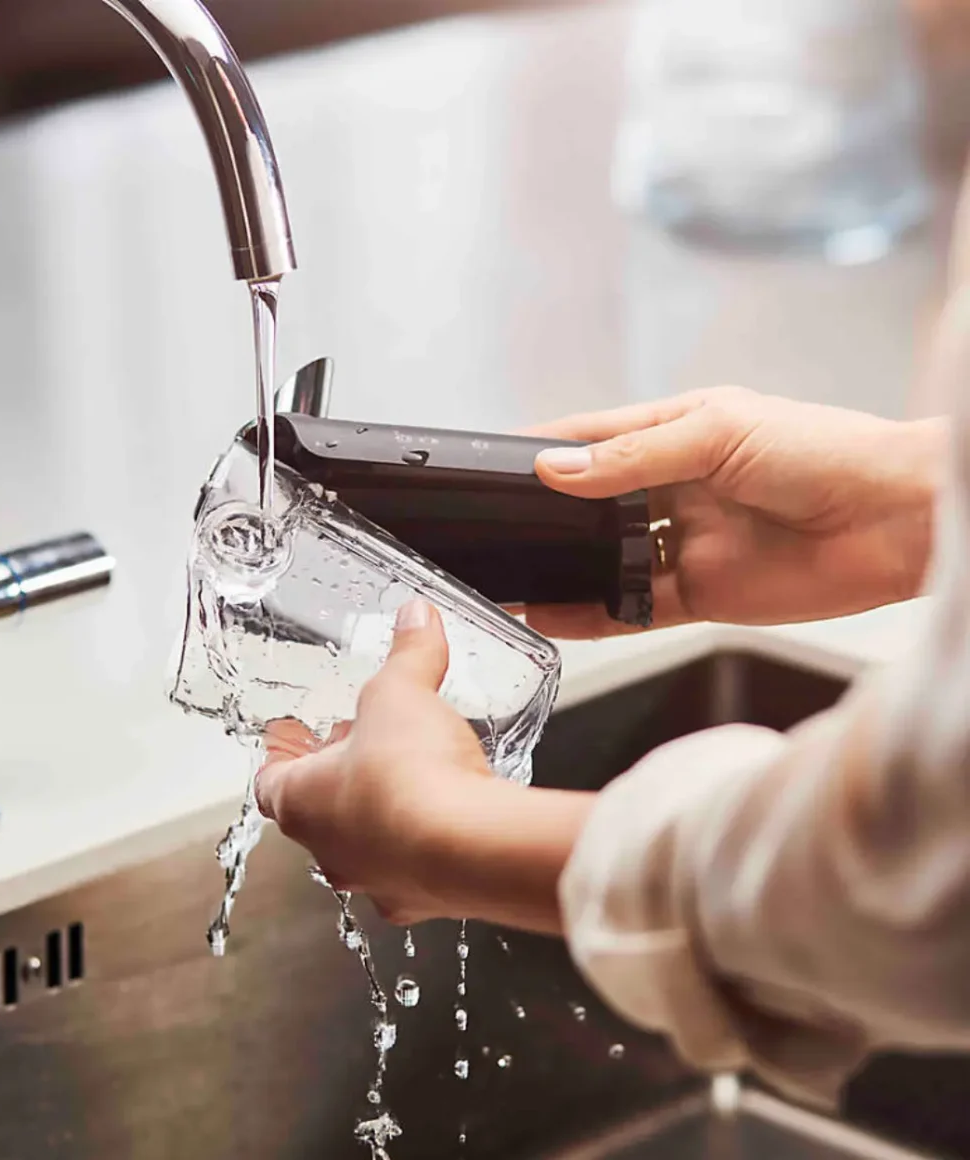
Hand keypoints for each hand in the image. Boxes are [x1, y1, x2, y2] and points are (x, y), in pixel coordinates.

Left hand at [255, 600, 589, 932]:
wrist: (469, 847)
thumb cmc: (409, 776)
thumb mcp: (402, 691)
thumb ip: (408, 654)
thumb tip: (415, 619)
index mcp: (301, 802)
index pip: (270, 780)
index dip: (280, 753)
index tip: (289, 734)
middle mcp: (330, 851)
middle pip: (318, 813)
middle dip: (337, 778)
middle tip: (355, 747)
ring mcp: (376, 882)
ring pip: (366, 846)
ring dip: (380, 814)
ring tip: (409, 778)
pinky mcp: (425, 899)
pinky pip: (417, 869)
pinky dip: (426, 843)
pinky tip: (450, 815)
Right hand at [523, 387, 945, 638]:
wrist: (898, 522)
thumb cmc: (828, 453)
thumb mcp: (719, 434)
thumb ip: (634, 459)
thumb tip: (556, 471)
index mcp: (680, 433)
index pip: (595, 438)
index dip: (546, 450)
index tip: (495, 463)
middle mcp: (678, 488)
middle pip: (594, 504)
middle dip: (548, 516)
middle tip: (497, 529)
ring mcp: (688, 542)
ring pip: (608, 560)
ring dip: (565, 569)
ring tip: (513, 578)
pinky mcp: (704, 594)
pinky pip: (635, 608)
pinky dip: (594, 615)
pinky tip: (555, 614)